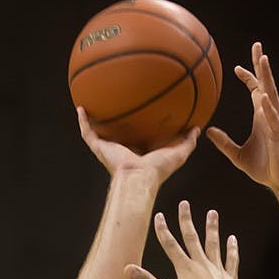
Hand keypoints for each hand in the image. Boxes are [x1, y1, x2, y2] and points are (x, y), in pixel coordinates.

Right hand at [77, 107, 199, 184]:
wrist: (139, 177)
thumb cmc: (158, 170)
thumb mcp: (178, 153)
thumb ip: (188, 142)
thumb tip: (198, 128)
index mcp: (140, 150)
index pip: (139, 135)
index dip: (139, 124)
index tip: (141, 109)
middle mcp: (124, 149)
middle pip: (118, 132)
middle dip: (116, 120)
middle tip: (115, 101)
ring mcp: (110, 149)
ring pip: (100, 132)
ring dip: (95, 119)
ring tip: (92, 101)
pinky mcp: (101, 148)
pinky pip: (88, 133)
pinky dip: (83, 122)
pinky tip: (80, 108)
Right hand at [126, 199, 240, 278]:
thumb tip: (127, 269)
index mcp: (184, 268)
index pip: (170, 245)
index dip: (163, 230)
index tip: (159, 216)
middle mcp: (201, 264)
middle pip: (192, 238)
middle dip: (186, 220)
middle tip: (184, 204)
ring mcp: (216, 269)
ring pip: (213, 244)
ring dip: (212, 228)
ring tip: (212, 213)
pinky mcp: (229, 278)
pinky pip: (231, 260)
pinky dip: (232, 249)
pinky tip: (232, 239)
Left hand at [206, 42, 278, 196]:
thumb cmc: (265, 169)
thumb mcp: (238, 156)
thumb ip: (224, 143)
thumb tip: (208, 132)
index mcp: (261, 117)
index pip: (255, 90)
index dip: (247, 77)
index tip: (236, 68)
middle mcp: (270, 115)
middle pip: (266, 84)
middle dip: (261, 65)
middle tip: (256, 45)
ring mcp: (277, 124)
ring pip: (272, 95)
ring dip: (267, 77)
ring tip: (263, 60)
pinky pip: (274, 119)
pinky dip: (269, 108)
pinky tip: (264, 96)